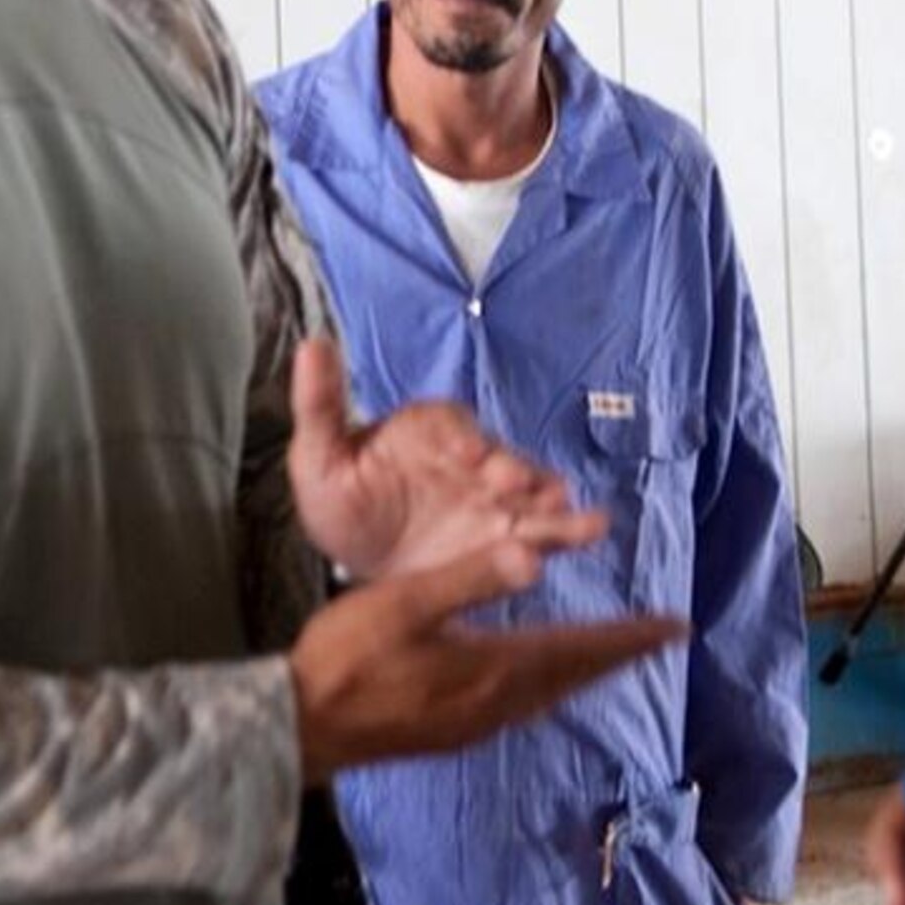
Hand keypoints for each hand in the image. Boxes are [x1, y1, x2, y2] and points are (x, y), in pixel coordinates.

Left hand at [287, 338, 604, 576]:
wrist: (364, 560)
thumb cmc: (343, 499)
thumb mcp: (319, 455)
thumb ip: (320, 405)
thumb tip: (314, 344)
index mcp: (427, 431)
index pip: (447, 426)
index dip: (460, 438)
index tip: (469, 456)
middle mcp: (470, 459)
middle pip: (499, 459)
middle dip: (512, 471)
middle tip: (517, 485)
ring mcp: (494, 499)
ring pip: (531, 494)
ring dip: (553, 503)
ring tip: (583, 518)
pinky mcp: (509, 536)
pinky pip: (542, 531)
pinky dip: (567, 531)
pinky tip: (591, 532)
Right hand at [289, 538, 685, 783]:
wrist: (298, 728)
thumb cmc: (347, 656)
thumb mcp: (406, 601)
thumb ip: (471, 578)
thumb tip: (536, 558)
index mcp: (492, 668)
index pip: (579, 648)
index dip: (627, 637)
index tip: (674, 628)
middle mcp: (495, 704)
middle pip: (573, 675)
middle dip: (618, 653)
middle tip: (660, 638)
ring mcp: (473, 724)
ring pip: (550, 692)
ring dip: (586, 669)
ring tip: (614, 652)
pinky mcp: (451, 732)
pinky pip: (523, 704)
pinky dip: (551, 682)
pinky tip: (541, 677)